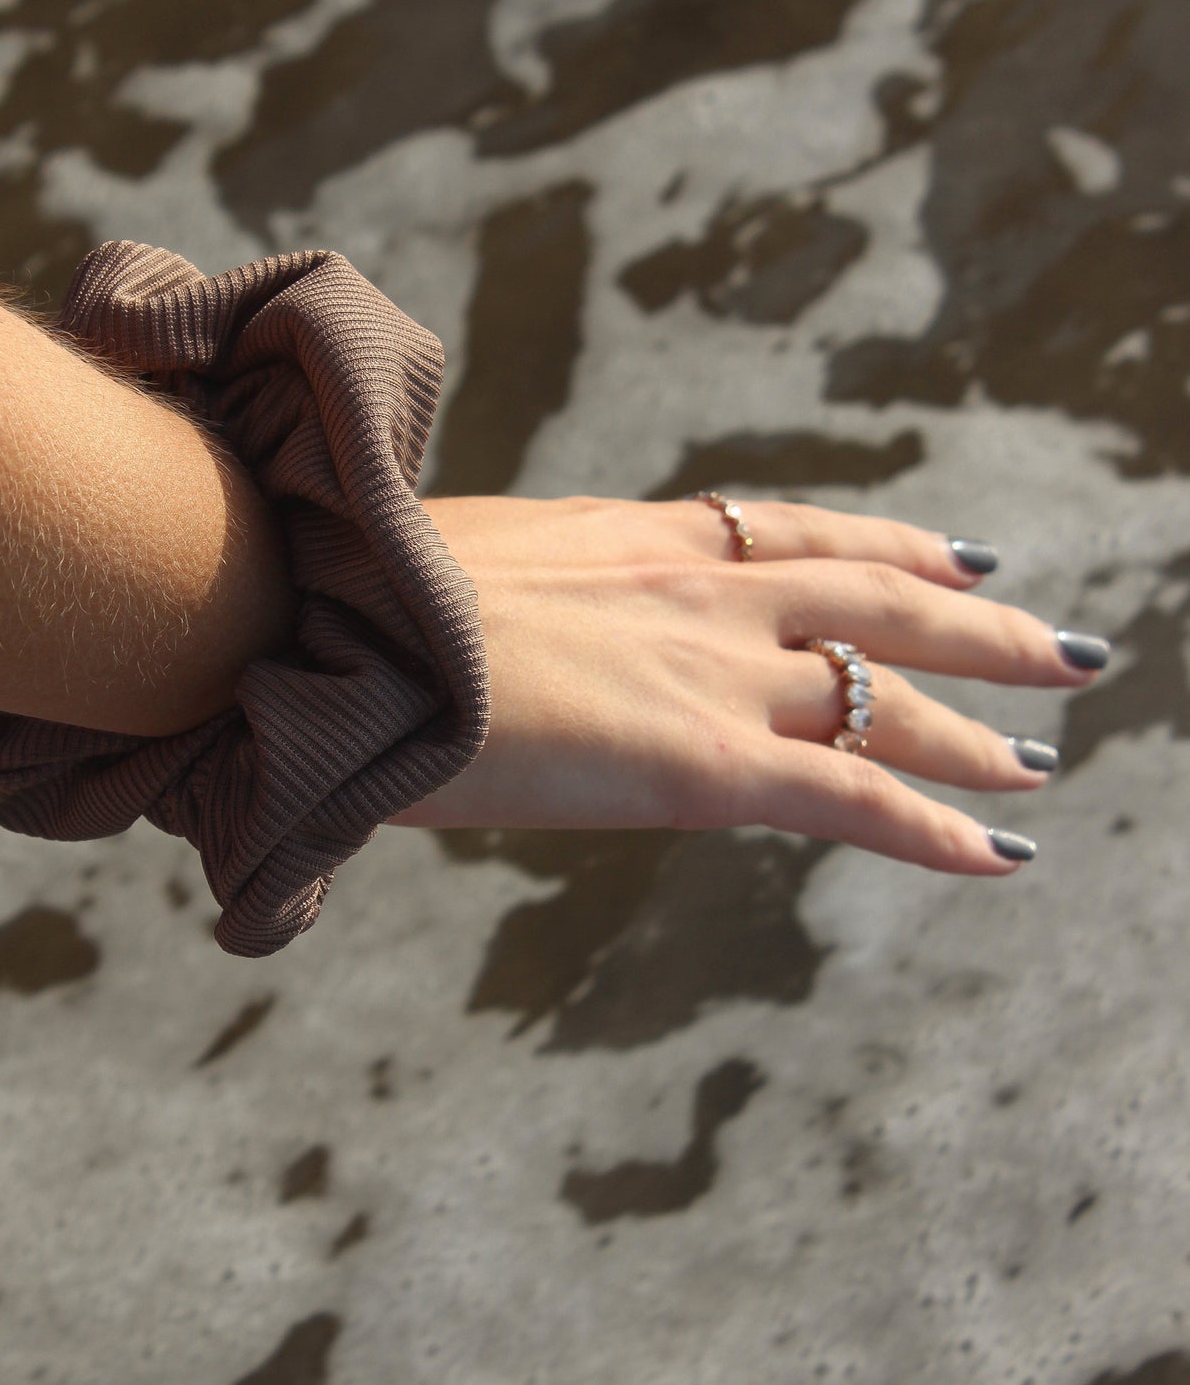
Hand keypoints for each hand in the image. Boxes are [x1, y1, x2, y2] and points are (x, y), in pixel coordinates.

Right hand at [389, 495, 1107, 873]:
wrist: (331, 612)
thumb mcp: (455, 569)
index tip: (955, 555)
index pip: (789, 533)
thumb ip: (508, 598)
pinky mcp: (699, 761)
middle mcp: (693, 590)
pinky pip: (852, 797)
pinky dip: (935, 826)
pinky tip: (1002, 851)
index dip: (886, 543)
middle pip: (874, 599)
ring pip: (884, 698)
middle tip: (1054, 645)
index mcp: (632, 537)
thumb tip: (481, 631)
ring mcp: (707, 671)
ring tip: (1041, 752)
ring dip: (974, 728)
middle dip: (975, 628)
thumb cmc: (354, 595)